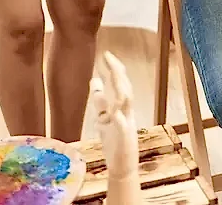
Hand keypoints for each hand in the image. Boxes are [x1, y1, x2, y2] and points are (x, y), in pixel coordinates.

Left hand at [90, 52, 139, 196]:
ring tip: (114, 72)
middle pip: (124, 87)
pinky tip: (115, 111)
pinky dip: (120, 118)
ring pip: (126, 102)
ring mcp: (127, 125)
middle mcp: (126, 113)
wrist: (123, 167)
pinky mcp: (125, 139)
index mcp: (121, 108)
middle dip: (116, 71)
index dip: (112, 70)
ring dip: (120, 87)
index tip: (105, 55)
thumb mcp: (103, 119)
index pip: (118, 84)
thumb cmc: (114, 143)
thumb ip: (100, 101)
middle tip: (107, 56)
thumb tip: (94, 81)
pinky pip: (123, 126)